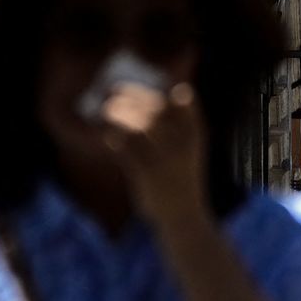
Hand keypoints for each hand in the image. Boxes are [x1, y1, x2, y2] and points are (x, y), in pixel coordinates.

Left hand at [100, 81, 209, 228]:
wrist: (184, 217)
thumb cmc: (180, 179)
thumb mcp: (186, 150)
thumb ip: (171, 124)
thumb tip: (137, 99)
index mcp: (195, 134)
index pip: (184, 100)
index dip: (166, 88)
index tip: (150, 83)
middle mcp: (183, 143)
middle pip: (153, 107)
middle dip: (130, 95)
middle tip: (110, 92)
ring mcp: (166, 158)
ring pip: (138, 124)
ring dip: (117, 113)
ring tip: (105, 111)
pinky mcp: (147, 173)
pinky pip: (125, 147)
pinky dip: (113, 137)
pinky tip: (109, 138)